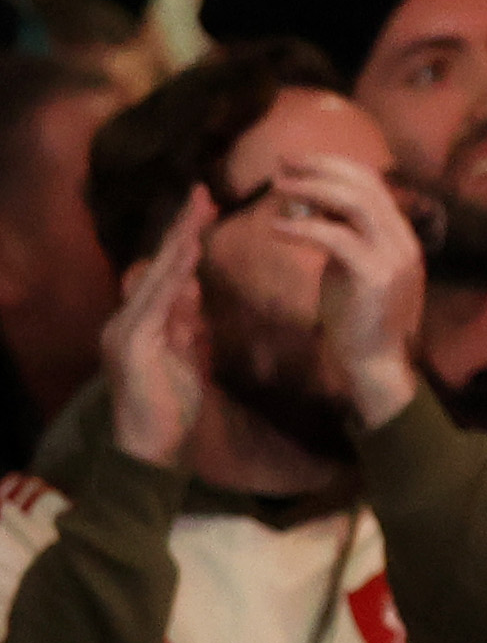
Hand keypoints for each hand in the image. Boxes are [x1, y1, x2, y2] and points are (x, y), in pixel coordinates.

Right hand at [103, 188, 214, 467]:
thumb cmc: (171, 406)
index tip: (205, 207)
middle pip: (158, 263)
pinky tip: (189, 257)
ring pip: (156, 276)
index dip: (184, 238)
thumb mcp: (187, 354)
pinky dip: (173, 278)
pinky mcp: (130, 345)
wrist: (151, 449)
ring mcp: (124, 330)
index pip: (165, 270)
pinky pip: (155, 303)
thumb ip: (187, 321)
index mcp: (140, 320)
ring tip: (199, 212)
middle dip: (181, 228)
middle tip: (204, 192)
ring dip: (179, 243)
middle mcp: (126, 318)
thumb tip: (192, 286)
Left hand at [267, 156, 425, 427]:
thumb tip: (309, 206)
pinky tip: (275, 228)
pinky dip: (302, 228)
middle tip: (282, 165)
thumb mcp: (349, 268)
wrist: (374, 363)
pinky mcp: (374, 276)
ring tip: (278, 188)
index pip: (374, 183)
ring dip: (312, 189)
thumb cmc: (356, 318)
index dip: (334, 165)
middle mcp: (403, 240)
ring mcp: (394, 257)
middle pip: (366, 185)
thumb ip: (340, 236)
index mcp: (401, 235)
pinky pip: (335, 238)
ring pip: (356, 203)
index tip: (298, 162)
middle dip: (321, 168)